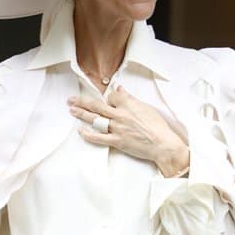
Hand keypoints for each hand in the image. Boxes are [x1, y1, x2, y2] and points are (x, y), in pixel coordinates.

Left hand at [68, 86, 189, 176]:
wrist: (162, 144)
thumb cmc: (158, 126)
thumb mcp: (146, 108)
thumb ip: (130, 99)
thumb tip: (120, 90)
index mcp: (128, 104)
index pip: (111, 96)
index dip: (107, 97)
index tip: (106, 99)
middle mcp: (120, 115)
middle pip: (97, 106)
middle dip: (82, 102)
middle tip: (71, 100)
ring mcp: (117, 128)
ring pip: (95, 119)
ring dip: (82, 114)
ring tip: (72, 110)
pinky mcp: (117, 141)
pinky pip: (99, 137)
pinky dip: (88, 134)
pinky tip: (80, 131)